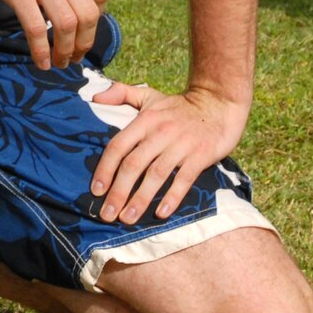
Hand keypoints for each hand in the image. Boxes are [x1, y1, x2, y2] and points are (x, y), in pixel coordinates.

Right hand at [0, 0, 111, 67]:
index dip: (97, 15)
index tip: (84, 26)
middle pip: (88, 13)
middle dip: (85, 40)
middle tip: (76, 54)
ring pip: (66, 24)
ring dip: (66, 50)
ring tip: (60, 61)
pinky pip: (36, 28)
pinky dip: (41, 50)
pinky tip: (40, 61)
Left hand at [87, 83, 248, 224]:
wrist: (218, 103)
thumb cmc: (178, 106)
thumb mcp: (149, 96)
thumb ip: (120, 93)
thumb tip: (94, 98)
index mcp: (145, 120)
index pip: (118, 146)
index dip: (105, 170)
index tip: (96, 190)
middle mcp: (160, 132)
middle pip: (133, 165)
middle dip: (118, 192)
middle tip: (107, 214)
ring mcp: (181, 145)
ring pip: (156, 175)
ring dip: (140, 199)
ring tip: (127, 219)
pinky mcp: (201, 155)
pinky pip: (184, 179)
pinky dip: (172, 197)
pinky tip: (160, 214)